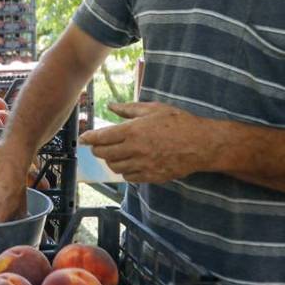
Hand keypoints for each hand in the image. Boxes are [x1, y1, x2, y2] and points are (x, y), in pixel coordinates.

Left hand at [78, 102, 215, 182]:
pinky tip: (130, 163)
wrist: (201, 144)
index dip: (89, 138)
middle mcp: (135, 149)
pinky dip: (125, 171)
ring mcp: (143, 165)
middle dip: (97, 150)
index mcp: (133, 131)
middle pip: (104, 154)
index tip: (83, 138)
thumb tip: (111, 106)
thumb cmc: (178, 122)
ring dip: (111, 160)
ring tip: (115, 153)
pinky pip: (129, 178)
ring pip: (115, 167)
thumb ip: (129, 109)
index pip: (101, 137)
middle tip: (98, 145)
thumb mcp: (153, 109)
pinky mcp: (151, 176)